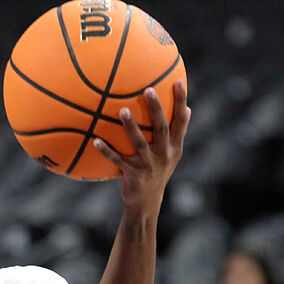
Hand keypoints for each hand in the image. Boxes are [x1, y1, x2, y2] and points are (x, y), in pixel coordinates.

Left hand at [93, 80, 190, 216]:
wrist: (147, 202)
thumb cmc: (158, 172)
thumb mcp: (171, 154)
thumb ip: (177, 133)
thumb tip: (188, 109)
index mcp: (174, 147)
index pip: (181, 120)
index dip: (180, 101)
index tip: (178, 81)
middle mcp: (164, 154)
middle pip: (161, 127)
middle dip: (156, 108)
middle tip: (148, 89)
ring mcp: (148, 165)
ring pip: (140, 143)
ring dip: (130, 127)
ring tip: (122, 110)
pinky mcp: (133, 175)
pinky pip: (118, 160)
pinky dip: (107, 151)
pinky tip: (95, 140)